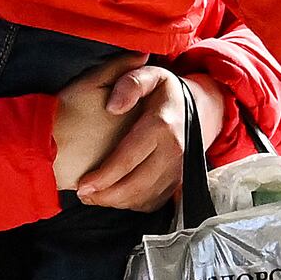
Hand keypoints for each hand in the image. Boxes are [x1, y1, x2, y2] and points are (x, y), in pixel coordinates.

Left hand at [53, 61, 202, 211]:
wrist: (197, 109)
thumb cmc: (163, 93)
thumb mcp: (149, 75)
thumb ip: (130, 83)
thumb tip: (113, 107)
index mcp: (162, 126)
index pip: (129, 158)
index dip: (104, 176)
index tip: (83, 184)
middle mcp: (174, 152)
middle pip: (136, 185)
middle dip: (106, 196)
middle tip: (83, 195)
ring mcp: (178, 170)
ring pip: (144, 197)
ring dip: (116, 202)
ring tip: (93, 197)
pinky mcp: (178, 182)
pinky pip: (153, 202)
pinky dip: (132, 204)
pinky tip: (115, 197)